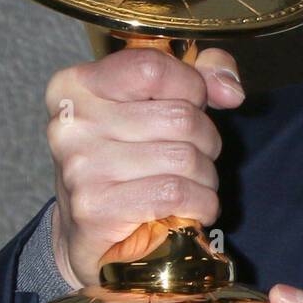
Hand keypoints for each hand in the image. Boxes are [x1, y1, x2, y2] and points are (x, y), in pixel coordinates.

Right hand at [46, 46, 244, 287]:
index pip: (152, 67)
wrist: (86, 236)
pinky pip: (175, 193)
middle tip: (196, 157)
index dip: (192, 86)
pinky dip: (201, 203)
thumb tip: (230, 90)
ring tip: (193, 185)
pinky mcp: (94, 208)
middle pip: (179, 116)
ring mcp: (79, 165)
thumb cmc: (124, 165)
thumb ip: (196, 78)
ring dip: (205, 177)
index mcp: (77, 85)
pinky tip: (196, 209)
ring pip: (183, 157)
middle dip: (206, 140)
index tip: (195, 105)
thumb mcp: (151, 107)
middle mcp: (71, 122)